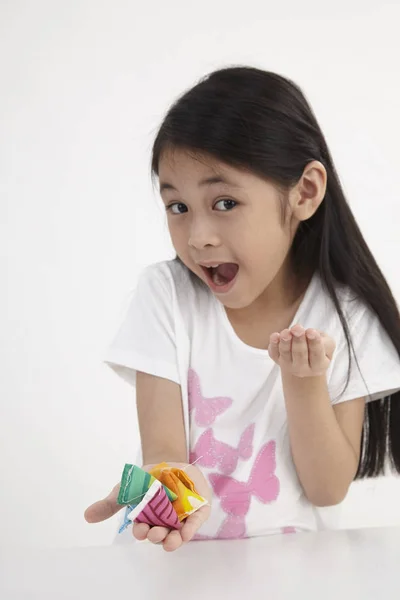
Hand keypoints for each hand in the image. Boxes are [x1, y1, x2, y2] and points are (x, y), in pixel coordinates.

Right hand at [84, 462, 211, 551]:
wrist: (166, 462)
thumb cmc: (144, 481)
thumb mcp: (126, 490)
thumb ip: (109, 504)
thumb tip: (87, 516)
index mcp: (147, 521)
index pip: (143, 530)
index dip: (141, 532)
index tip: (139, 529)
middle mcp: (164, 523)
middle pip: (161, 534)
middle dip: (157, 536)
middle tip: (155, 533)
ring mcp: (182, 518)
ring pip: (178, 533)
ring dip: (175, 539)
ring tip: (171, 541)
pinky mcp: (197, 510)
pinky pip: (196, 521)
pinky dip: (192, 527)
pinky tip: (187, 532)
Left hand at [268, 323, 335, 377]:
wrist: (305, 359)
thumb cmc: (319, 347)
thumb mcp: (328, 344)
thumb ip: (323, 341)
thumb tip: (310, 333)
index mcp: (319, 366)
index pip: (317, 354)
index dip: (314, 342)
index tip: (311, 331)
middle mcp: (302, 369)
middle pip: (300, 354)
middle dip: (298, 340)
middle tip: (297, 328)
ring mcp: (288, 366)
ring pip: (285, 353)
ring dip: (285, 341)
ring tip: (286, 331)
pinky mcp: (277, 359)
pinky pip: (273, 352)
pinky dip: (273, 344)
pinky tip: (275, 336)